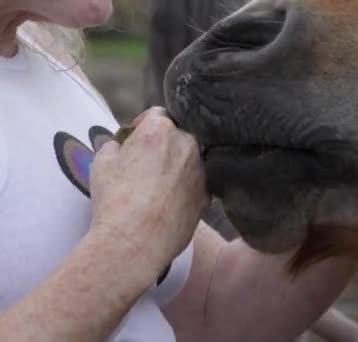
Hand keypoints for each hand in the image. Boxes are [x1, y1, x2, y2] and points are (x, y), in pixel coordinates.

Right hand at [89, 107, 207, 269]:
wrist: (136, 240)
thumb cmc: (115, 198)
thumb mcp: (102, 163)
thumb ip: (115, 145)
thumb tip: (121, 146)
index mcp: (161, 130)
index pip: (157, 115)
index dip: (144, 125)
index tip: (135, 138)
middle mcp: (187, 145)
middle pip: (178, 136)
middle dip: (164, 145)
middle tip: (146, 164)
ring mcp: (201, 171)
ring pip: (190, 160)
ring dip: (177, 166)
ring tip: (158, 187)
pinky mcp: (208, 196)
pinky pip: (196, 184)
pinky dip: (186, 188)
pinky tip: (170, 202)